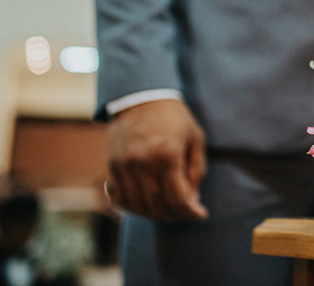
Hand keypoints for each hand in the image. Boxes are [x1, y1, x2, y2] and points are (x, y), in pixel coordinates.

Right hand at [106, 99, 208, 220]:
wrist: (141, 97)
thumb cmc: (174, 117)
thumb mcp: (195, 138)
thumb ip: (196, 169)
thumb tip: (193, 199)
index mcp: (168, 155)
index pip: (178, 198)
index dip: (191, 212)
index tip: (200, 214)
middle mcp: (144, 164)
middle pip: (158, 206)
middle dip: (175, 215)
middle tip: (185, 213)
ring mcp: (126, 166)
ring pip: (138, 206)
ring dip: (155, 215)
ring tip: (168, 210)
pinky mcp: (113, 167)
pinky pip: (120, 198)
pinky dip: (134, 208)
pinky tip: (147, 205)